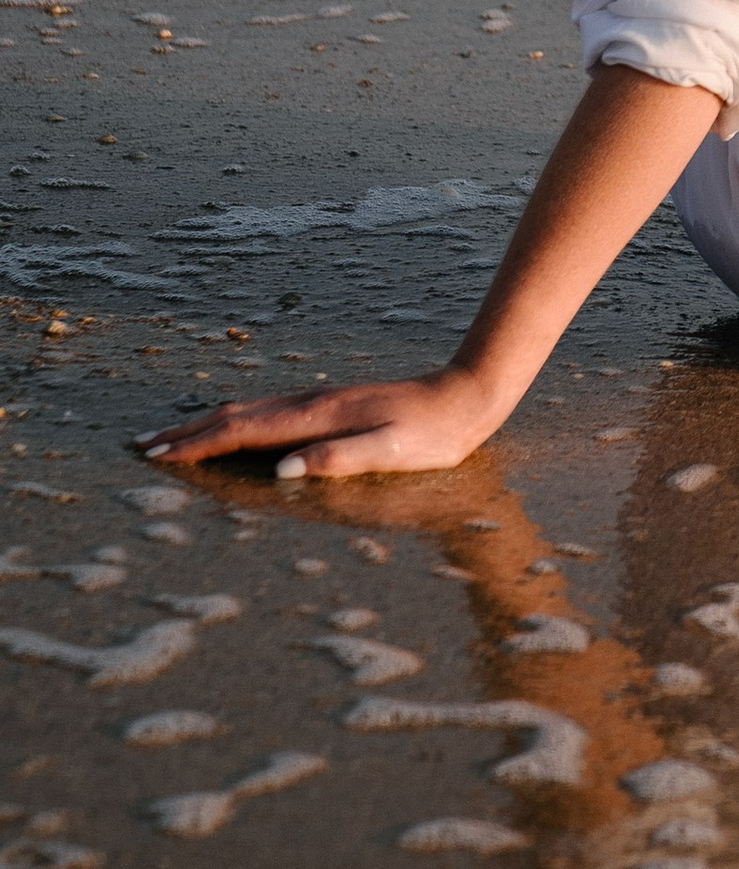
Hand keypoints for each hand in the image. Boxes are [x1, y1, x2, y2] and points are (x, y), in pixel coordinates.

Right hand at [137, 367, 506, 482]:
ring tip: (173, 435)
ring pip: (249, 409)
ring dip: (207, 422)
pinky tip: (235, 425)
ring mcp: (320, 400)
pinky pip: (268, 410)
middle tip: (142, 445)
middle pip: (235, 414)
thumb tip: (284, 471)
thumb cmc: (432, 435)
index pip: (244, 431)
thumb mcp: (392, 453)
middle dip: (187, 431)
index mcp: (317, 418)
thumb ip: (339, 460)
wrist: (465, 397)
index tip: (158, 456)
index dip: (199, 445)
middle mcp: (311, 403)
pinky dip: (236, 418)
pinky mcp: (330, 404)